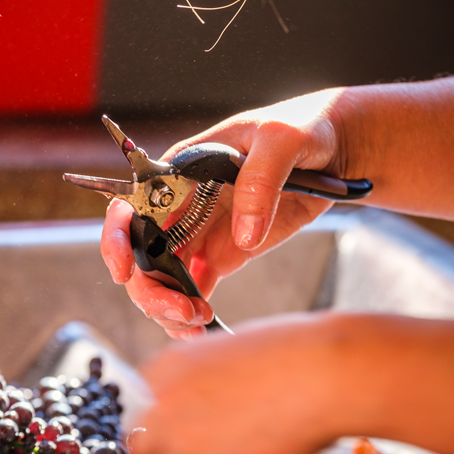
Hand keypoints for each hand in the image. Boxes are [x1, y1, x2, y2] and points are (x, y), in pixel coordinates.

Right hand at [101, 89, 350, 338]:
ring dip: (168, 306)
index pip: (131, 204)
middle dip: (150, 289)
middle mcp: (182, 204)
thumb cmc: (302, 126)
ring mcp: (200, 231)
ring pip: (162, 278)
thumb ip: (260, 180)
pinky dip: (191, 312)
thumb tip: (244, 233)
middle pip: (141, 253)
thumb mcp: (282, 139)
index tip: (127, 271)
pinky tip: (202, 326)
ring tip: (197, 322)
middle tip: (182, 311)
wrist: (334, 148)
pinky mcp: (223, 253)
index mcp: (181, 170)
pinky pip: (193, 287)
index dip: (118, 239)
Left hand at [127, 313, 349, 453]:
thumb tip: (207, 413)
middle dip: (175, 453)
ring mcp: (181, 449)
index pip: (145, 408)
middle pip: (146, 447)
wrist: (322, 374)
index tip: (193, 429)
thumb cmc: (291, 352)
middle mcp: (160, 409)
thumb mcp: (230, 353)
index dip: (170, 422)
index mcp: (163, 369)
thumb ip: (204, 383)